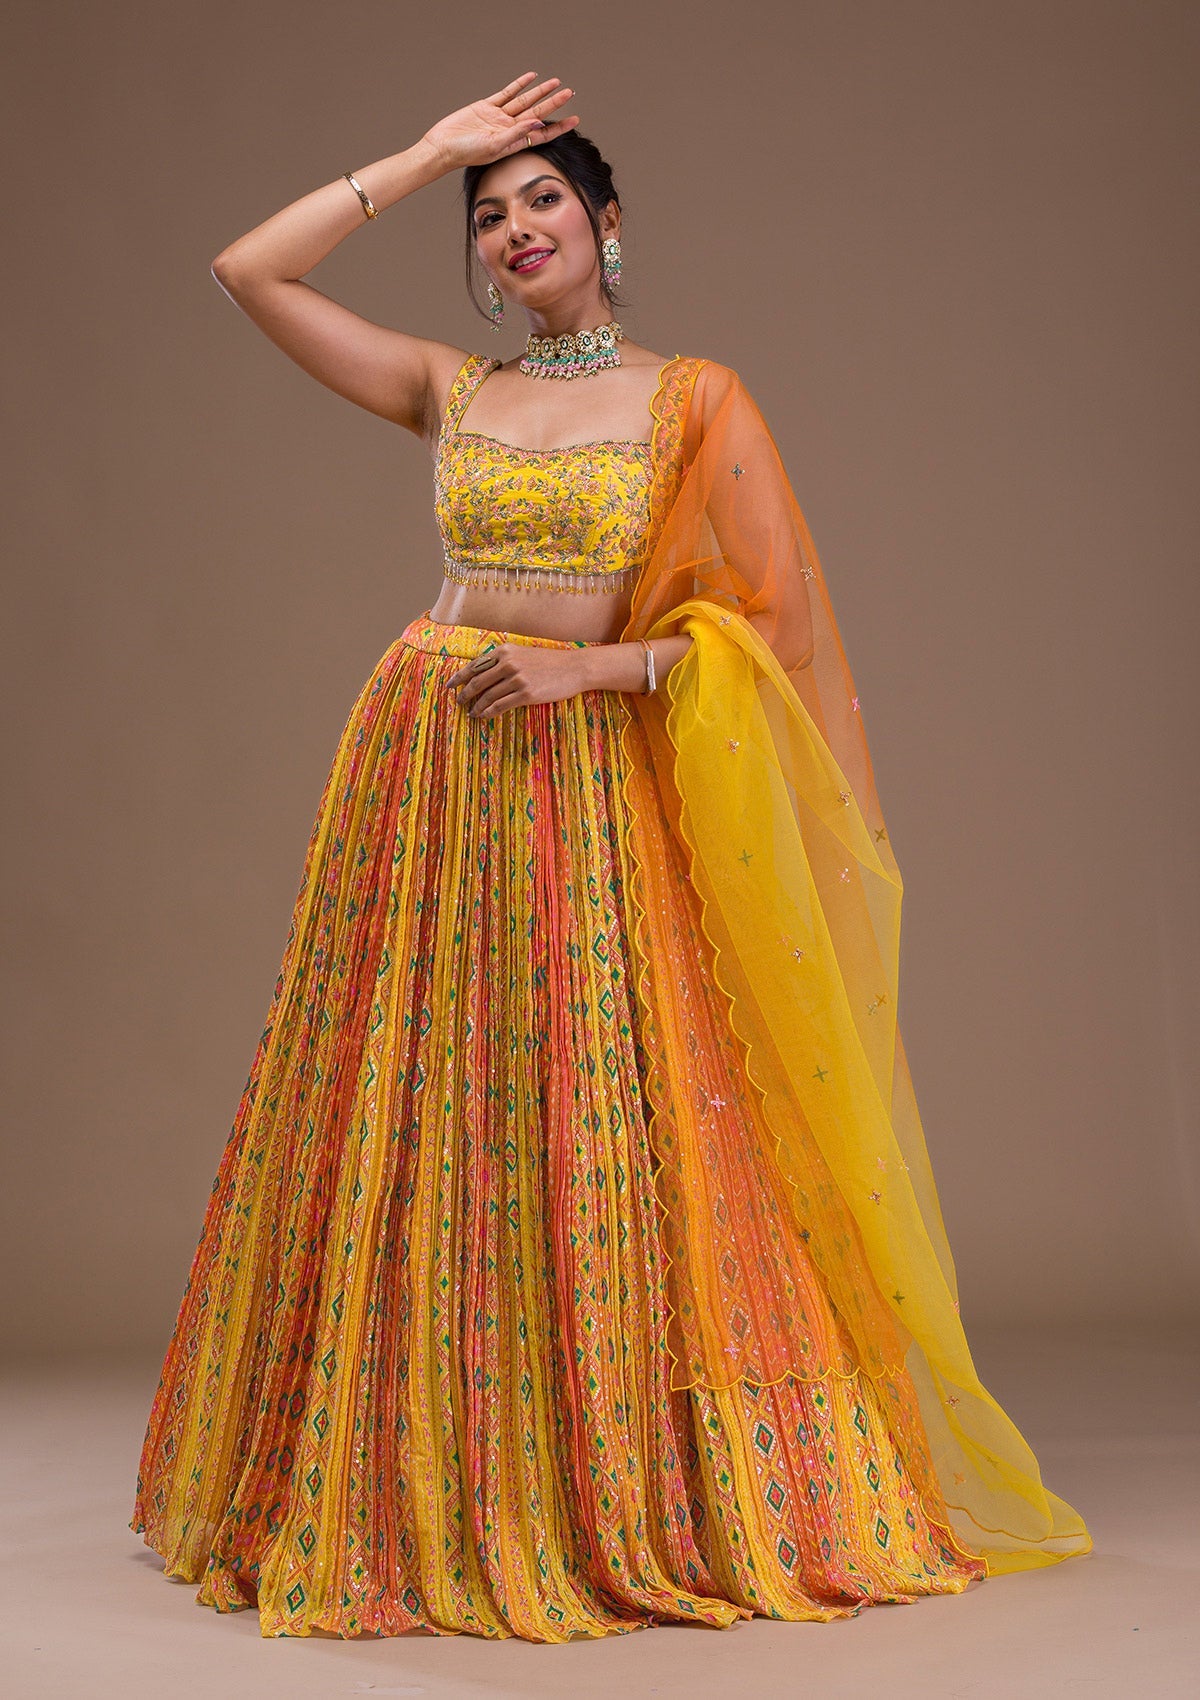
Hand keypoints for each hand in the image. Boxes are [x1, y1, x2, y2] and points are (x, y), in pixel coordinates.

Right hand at [420, 73, 578, 172]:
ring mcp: (498, 117)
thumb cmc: (466, 152)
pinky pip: (507, 93)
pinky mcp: (486, 107)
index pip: (542, 133)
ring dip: (540, 92)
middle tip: (569, 93)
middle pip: (537, 113)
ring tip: (555, 82)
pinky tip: (531, 77)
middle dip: (554, 103)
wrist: (442, 146)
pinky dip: (519, 85)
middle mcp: (509, 129)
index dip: (559, 127)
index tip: (575, 119)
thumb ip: (516, 133)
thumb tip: (538, 123)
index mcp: (514, 142)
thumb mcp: (494, 145)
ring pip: (524, 101)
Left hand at [446, 643, 591, 717]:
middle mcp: (509, 663)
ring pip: (487, 696)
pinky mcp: (526, 694)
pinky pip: (500, 705)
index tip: (449, 685)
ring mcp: (517, 679)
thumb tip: (484, 672)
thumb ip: (505, 660)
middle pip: (477, 681)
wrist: (575, 668)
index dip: (459, 677)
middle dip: (464, 693)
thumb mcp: (524, 654)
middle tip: (458, 702)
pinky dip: (488, 712)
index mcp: (505, 651)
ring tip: (471, 712)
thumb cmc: (550, 662)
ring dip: (476, 706)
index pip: (475, 665)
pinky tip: (483, 716)